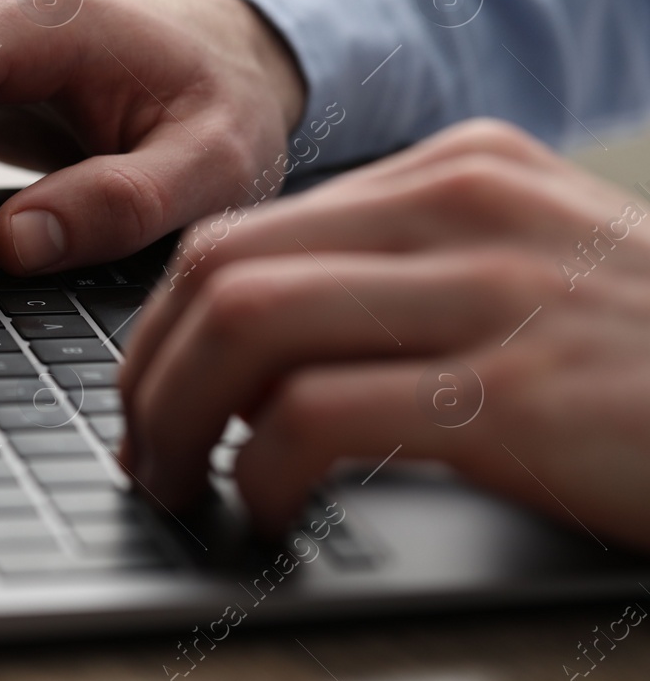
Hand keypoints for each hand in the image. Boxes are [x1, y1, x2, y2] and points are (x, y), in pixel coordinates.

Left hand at [119, 119, 649, 549]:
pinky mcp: (520, 392)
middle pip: (223, 268)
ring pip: (247, 323)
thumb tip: (258, 332)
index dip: (166, 323)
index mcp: (462, 170)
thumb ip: (416, 272)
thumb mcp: (538, 270)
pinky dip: (262, 470)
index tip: (150, 390)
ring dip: (178, 418)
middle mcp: (467, 207)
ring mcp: (496, 292)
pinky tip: (272, 510)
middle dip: (149, 370)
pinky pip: (319, 414)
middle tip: (141, 450)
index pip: (248, 229)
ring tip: (179, 483)